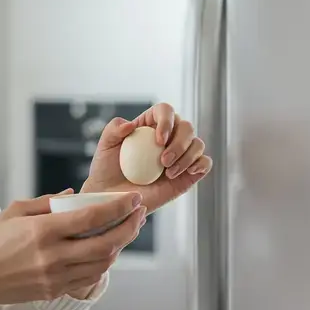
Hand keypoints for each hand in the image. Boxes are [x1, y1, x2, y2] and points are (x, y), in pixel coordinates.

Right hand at [0, 190, 145, 306]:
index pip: (92, 218)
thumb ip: (47, 202)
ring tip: (126, 231)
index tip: (133, 198)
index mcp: (43, 231)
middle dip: (128, 228)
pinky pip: (88, 278)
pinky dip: (103, 263)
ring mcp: (55, 277)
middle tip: (138, 215)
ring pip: (102, 263)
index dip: (118, 208)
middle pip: (106, 243)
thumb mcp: (14, 211)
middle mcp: (52, 256)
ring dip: (119, 246)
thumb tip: (75, 195)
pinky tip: (106, 250)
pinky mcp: (54, 291)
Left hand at [81, 102, 211, 212]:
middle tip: (163, 161)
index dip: (167, 120)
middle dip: (179, 143)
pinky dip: (201, 164)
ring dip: (187, 157)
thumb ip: (113, 129)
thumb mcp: (104, 146)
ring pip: (197, 144)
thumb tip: (131, 125)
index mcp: (150, 125)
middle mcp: (169, 138)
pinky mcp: (188, 175)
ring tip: (169, 173)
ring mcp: (180, 156)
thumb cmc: (107, 170)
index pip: (165, 110)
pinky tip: (188, 172)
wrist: (112, 198)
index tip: (159, 140)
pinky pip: (205, 163)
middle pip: (186, 127)